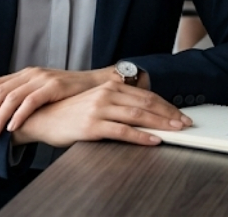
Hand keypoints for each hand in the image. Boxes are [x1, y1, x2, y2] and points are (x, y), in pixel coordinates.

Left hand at [0, 67, 110, 137]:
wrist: (96, 85)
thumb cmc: (68, 94)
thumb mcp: (43, 92)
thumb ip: (26, 98)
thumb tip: (3, 116)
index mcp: (25, 73)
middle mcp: (31, 73)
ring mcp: (42, 79)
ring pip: (11, 97)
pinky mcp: (54, 87)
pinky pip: (30, 101)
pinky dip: (18, 115)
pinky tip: (12, 127)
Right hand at [10, 82, 190, 147]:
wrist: (41, 119)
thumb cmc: (69, 113)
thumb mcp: (95, 102)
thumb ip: (116, 103)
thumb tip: (143, 112)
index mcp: (109, 87)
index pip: (145, 95)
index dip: (166, 105)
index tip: (180, 114)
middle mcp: (105, 95)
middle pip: (146, 103)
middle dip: (169, 114)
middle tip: (186, 124)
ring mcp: (98, 109)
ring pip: (138, 115)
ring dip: (161, 124)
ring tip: (176, 131)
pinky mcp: (92, 125)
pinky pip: (122, 131)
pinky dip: (141, 136)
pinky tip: (153, 140)